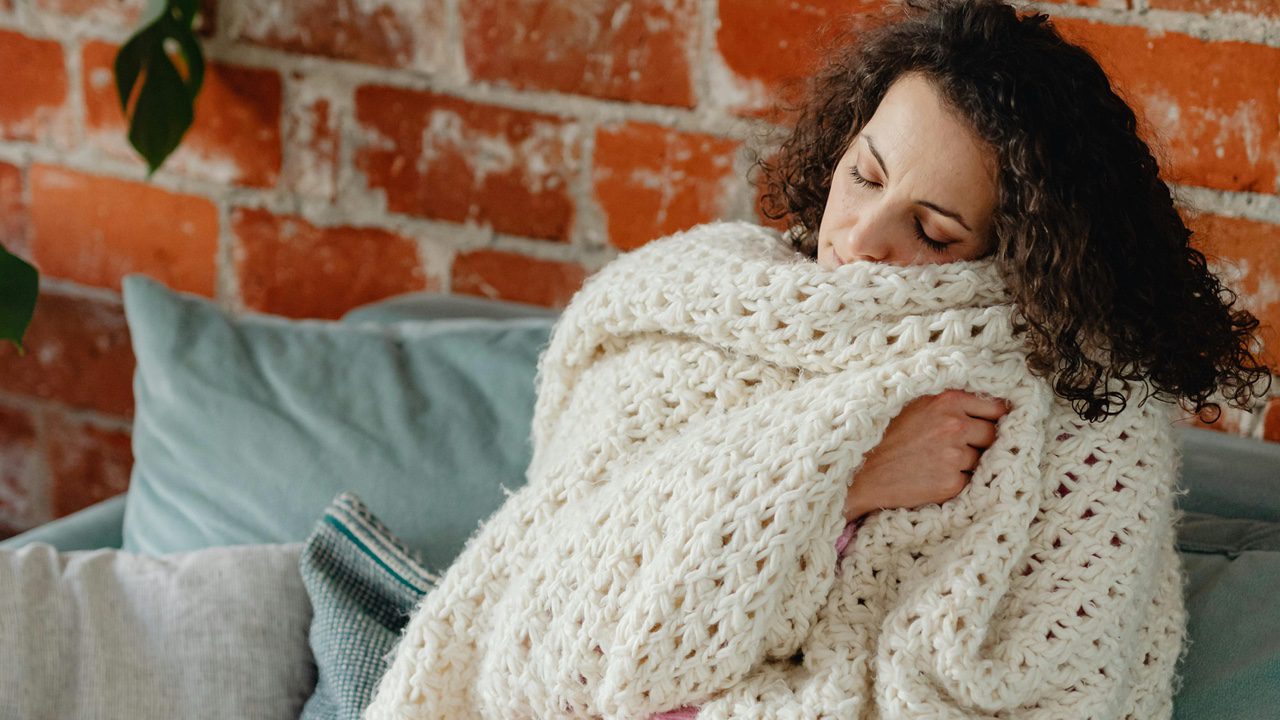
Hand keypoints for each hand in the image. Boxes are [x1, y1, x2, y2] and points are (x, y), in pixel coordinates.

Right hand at [843, 389, 1010, 520]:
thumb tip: (990, 406)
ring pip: (981, 460)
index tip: (987, 424)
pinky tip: (933, 477)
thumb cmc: (886, 436)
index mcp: (948, 400)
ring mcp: (955, 456)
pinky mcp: (951, 483)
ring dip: (968, 463)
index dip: (992, 418)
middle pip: (992, 435)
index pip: (996, 408)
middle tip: (956, 447)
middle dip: (980, 442)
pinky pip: (969, 481)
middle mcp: (955, 425)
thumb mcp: (916, 405)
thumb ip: (949, 402)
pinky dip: (956, 481)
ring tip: (937, 462)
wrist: (862, 473)